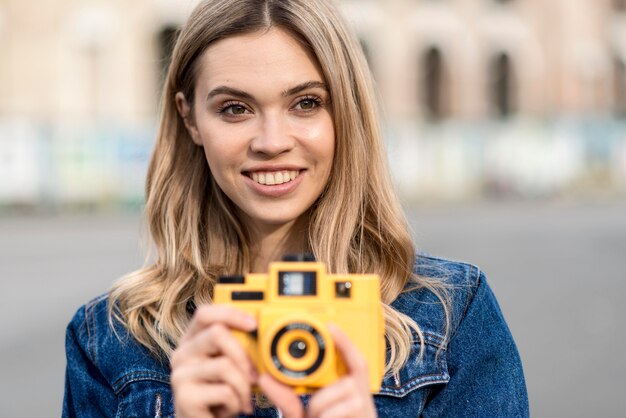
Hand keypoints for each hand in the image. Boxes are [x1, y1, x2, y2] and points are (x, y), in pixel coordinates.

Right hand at [170, 304, 257, 417]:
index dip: (230, 313)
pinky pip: (226, 391)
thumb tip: (259, 330)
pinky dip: (237, 402)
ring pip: (225, 365)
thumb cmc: (222, 394)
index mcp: (192, 340)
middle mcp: (181, 354)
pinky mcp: (185, 397)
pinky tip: (231, 409)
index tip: (253, 324)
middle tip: (254, 375)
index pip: (205, 313)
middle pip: (217, 333)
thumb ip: (238, 345)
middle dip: (244, 354)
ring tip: (242, 398)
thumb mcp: (231, 365)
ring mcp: (180, 375)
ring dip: (244, 386)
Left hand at [258, 324, 376, 417]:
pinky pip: (340, 409)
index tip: (330, 326)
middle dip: (321, 395)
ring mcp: (365, 410)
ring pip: (336, 395)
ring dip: (318, 411)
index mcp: (347, 394)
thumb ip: (286, 399)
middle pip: (346, 375)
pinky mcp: (366, 416)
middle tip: (309, 413)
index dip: (344, 341)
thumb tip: (265, 377)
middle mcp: (361, 399)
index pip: (354, 360)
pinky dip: (325, 416)